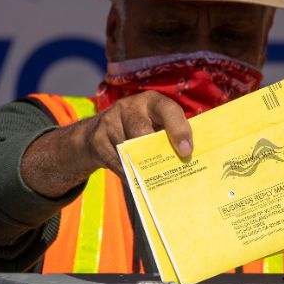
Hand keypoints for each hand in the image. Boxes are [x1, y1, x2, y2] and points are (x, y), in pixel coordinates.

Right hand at [22, 92, 191, 197]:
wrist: (97, 133)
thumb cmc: (139, 129)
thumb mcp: (155, 124)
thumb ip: (169, 135)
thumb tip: (187, 158)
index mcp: (152, 102)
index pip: (168, 110)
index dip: (179, 130)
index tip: (186, 151)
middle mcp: (129, 107)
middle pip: (141, 130)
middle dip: (155, 151)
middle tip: (167, 169)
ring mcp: (110, 121)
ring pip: (128, 149)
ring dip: (141, 166)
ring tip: (153, 179)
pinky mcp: (97, 138)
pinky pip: (116, 161)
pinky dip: (128, 173)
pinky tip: (137, 181)